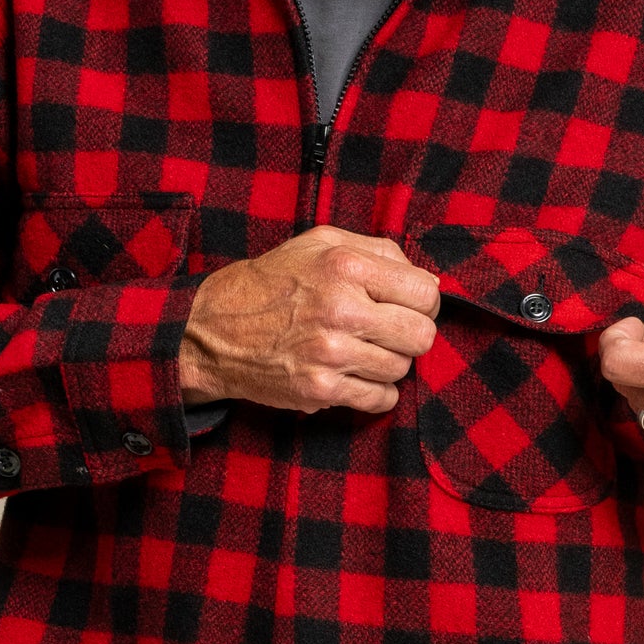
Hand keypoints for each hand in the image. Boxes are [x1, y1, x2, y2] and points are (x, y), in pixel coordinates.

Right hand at [177, 226, 440, 415]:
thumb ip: (379, 252)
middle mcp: (340, 308)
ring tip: (360, 351)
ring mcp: (330, 352)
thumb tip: (430, 281)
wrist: (213, 330)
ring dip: (388, 364)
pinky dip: (375, 392)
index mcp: (345, 266)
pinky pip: (380, 399)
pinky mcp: (320, 389)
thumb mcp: (321, 243)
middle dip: (411, 336)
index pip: (426, 293)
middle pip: (422, 336)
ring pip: (402, 369)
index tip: (407, 308)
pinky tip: (355, 376)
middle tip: (388, 333)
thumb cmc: (273, 283)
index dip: (423, 304)